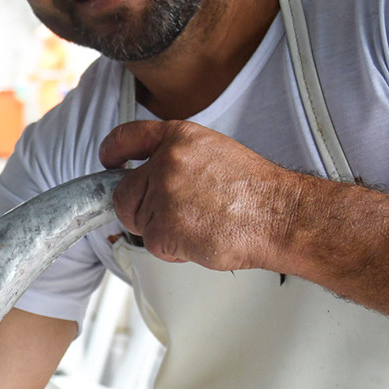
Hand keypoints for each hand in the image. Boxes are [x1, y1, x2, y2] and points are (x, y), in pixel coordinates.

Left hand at [98, 120, 305, 270]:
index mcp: (179, 138)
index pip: (128, 137)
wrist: (279, 215)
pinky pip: (153, 246)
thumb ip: (178, 159)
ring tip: (198, 226)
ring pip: (139, 223)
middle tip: (172, 218)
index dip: (113, 152)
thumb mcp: (215, 153)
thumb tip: (152, 175)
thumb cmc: (256, 192)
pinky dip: (173, 251)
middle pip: (124, 193)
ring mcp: (164, 194)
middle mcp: (166, 162)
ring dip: (162, 233)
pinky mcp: (165, 227)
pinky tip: (200, 240)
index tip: (108, 161)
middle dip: (140, 211)